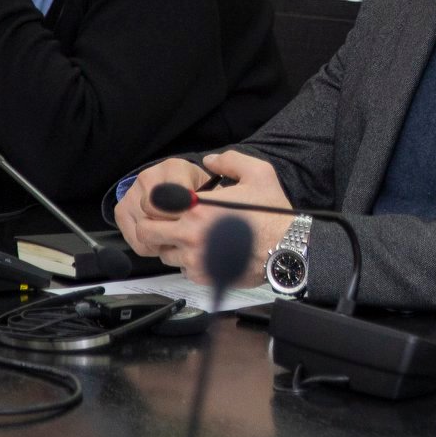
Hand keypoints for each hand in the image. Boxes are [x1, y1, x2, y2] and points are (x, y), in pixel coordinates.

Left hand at [115, 151, 293, 285]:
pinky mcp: (202, 275)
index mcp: (198, 207)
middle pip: (148, 234)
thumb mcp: (258, 173)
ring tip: (191, 239)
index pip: (154, 206)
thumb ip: (229, 161)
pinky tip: (206, 253)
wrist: (287, 248)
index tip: (166, 205)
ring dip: (172, 247)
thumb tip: (209, 161)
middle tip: (169, 224)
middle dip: (154, 228)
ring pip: (164, 254)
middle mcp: (190, 233)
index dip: (155, 205)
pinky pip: (182, 270)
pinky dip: (189, 263)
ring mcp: (194, 258)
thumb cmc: (272, 214)